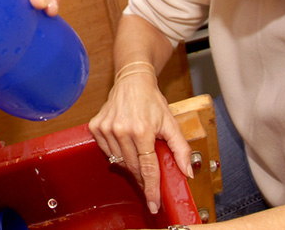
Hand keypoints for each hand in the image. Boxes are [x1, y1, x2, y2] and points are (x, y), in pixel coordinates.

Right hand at [88, 70, 191, 214]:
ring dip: (129, 164)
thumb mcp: (171, 123)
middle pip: (133, 167)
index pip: (147, 168)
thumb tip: (188, 171)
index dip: (151, 188)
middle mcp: (122, 130)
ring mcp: (106, 129)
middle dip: (142, 176)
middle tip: (148, 178)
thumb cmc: (152, 101)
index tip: (153, 204)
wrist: (132, 81)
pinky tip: (124, 144)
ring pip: (119, 162)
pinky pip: (106, 152)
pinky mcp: (96, 127)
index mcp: (142, 130)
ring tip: (136, 152)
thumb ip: (180, 149)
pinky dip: (116, 154)